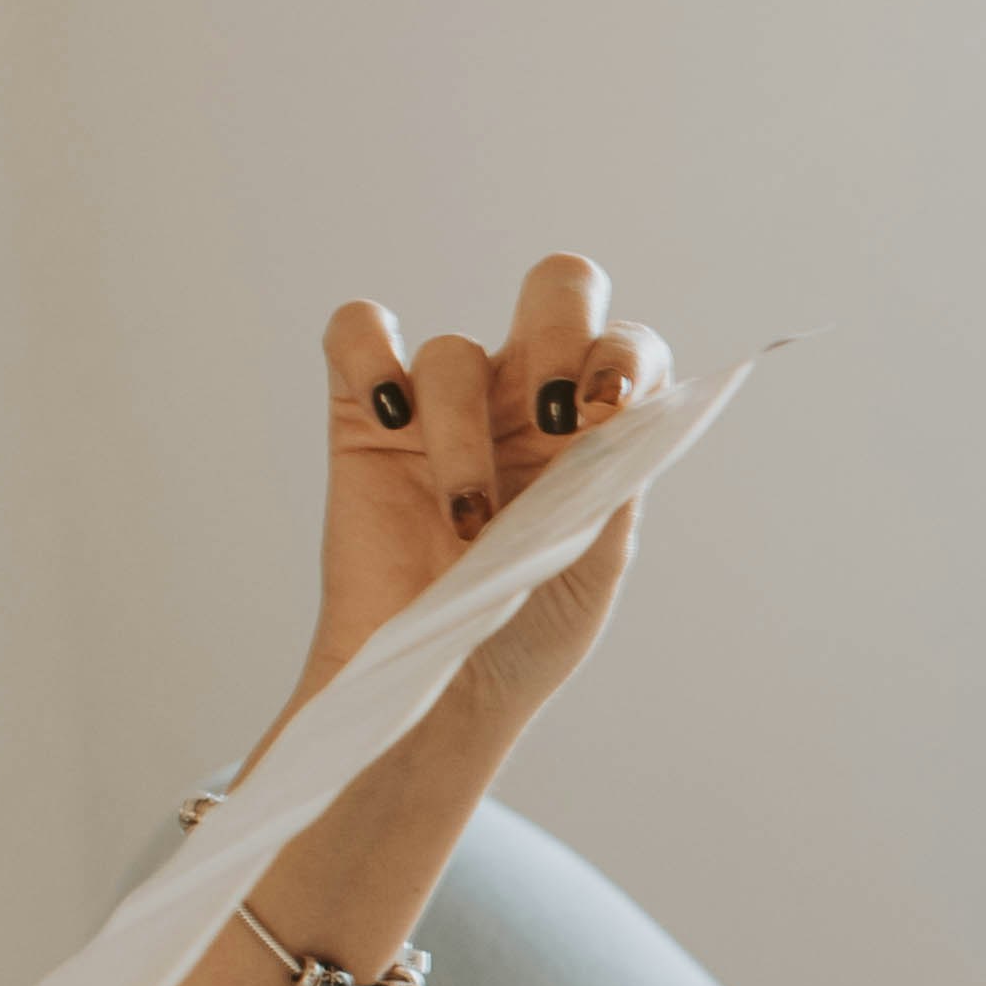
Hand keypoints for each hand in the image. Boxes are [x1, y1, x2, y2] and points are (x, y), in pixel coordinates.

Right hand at [298, 252, 676, 751]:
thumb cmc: (523, 635)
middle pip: (557, 290)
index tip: (603, 409)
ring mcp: (443, 405)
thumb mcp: (593, 562)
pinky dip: (370, 356)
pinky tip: (390, 418)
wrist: (438, 695)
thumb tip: (615, 404)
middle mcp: (525, 400)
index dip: (622, 355)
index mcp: (596, 431)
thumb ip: (612, 475)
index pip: (627, 345)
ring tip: (467, 520)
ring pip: (453, 351)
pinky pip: (358, 332)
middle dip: (559, 329)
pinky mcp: (364, 417)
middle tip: (554, 414)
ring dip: (463, 435)